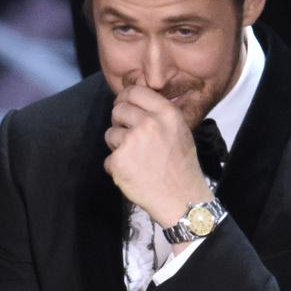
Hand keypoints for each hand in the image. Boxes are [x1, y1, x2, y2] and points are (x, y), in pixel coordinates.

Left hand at [104, 84, 210, 226]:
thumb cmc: (182, 167)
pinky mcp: (119, 161)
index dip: (126, 98)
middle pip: (118, 109)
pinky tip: (134, 175)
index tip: (125, 107)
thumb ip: (159, 114)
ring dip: (118, 146)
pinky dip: (117, 168)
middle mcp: (148, 123)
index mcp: (166, 113)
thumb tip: (136, 102)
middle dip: (120, 122)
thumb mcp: (180, 131)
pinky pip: (108, 159)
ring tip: (136, 160)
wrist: (182, 199)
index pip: (135, 91)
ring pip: (110, 134)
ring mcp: (131, 142)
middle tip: (130, 138)